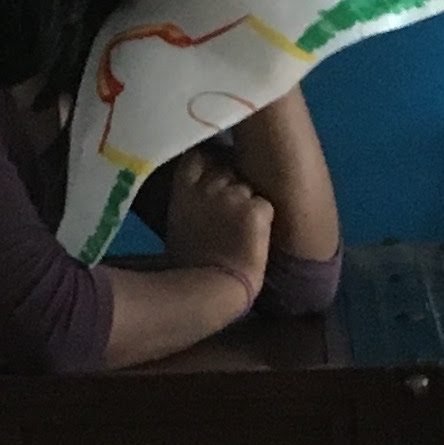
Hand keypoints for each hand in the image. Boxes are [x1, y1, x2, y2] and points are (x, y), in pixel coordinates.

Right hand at [163, 155, 276, 293]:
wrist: (211, 289)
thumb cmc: (189, 265)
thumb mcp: (179, 223)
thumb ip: (191, 199)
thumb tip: (201, 192)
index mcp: (184, 188)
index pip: (199, 155)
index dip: (209, 164)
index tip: (211, 177)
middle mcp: (208, 185)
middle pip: (228, 169)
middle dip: (230, 185)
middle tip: (228, 216)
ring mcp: (234, 194)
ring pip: (248, 187)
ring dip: (247, 203)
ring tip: (239, 232)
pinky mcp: (257, 209)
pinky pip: (264, 207)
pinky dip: (262, 221)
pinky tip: (252, 240)